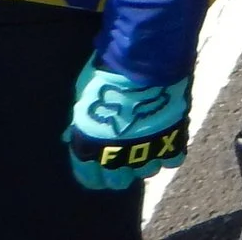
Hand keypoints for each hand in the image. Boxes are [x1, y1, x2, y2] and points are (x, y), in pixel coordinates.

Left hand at [67, 62, 191, 190]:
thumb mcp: (82, 98)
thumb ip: (78, 124)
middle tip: (126, 153)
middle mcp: (117, 157)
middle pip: (119, 181)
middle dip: (121, 170)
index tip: (100, 166)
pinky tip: (168, 137)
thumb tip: (68, 138)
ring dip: (147, 159)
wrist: (142, 60)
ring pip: (148, 171)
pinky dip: (171, 150)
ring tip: (150, 142)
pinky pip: (173, 159)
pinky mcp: (172, 140)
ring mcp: (146, 151)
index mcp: (89, 149)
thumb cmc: (105, 74)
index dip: (95, 173)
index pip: (89, 178)